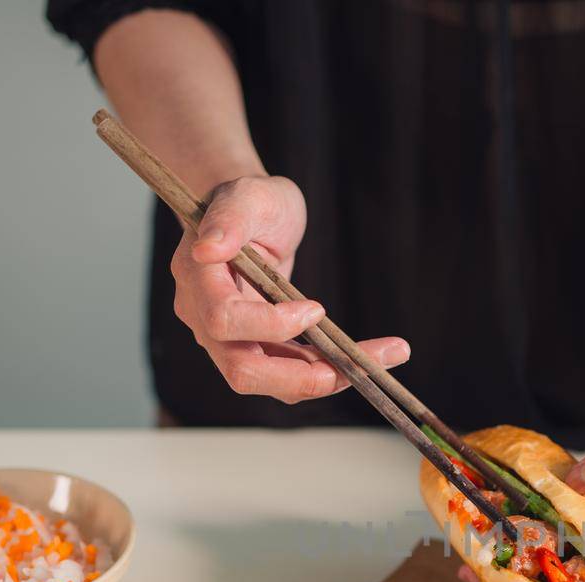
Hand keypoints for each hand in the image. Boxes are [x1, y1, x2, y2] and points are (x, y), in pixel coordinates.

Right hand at [171, 175, 409, 402]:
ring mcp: (231, 341)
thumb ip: (228, 218)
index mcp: (199, 281)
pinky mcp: (261, 349)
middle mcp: (206, 319)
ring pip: (274, 383)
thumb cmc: (253, 203)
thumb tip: (208, 248)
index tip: (316, 308)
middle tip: (354, 368)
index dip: (269, 324)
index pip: (224, 320)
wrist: (257, 220)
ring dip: (329, 376)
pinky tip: (369, 356)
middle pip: (242, 371)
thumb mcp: (248, 196)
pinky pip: (292, 373)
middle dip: (300, 377)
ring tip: (385, 356)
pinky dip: (330, 369)